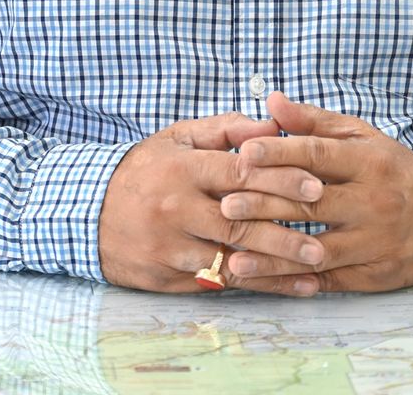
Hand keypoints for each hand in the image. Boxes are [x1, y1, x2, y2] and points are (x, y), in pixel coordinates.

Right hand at [97, 110, 329, 293]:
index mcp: (182, 169)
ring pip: (231, 258)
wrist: (87, 212)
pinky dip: (255, 284)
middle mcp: (176, 209)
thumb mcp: (178, 139)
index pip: (239, 174)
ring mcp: (170, 247)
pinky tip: (288, 285)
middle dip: (286, 230)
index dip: (280, 179)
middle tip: (325, 236)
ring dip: (276, 264)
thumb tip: (270, 125)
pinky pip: (218, 282)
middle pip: (239, 222)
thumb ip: (225, 130)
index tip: (316, 185)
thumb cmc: (145, 170)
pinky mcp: (167, 278)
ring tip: (315, 264)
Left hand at [218, 91, 412, 293]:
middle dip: (266, 204)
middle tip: (226, 205)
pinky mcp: (375, 275)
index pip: (318, 155)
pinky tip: (265, 281)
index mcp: (369, 162)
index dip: (279, 153)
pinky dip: (294, 282)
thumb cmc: (392, 170)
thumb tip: (271, 100)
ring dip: (273, 254)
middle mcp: (374, 202)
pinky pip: (328, 281)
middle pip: (313, 203)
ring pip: (317, 250)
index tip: (243, 153)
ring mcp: (375, 242)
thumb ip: (313, 121)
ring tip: (234, 255)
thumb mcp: (361, 137)